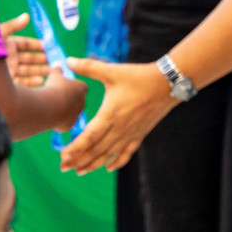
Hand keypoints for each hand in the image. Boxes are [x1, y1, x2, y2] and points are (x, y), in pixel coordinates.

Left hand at [0, 14, 49, 86]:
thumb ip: (13, 25)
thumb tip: (27, 16)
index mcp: (7, 46)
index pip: (25, 44)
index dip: (36, 44)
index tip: (48, 46)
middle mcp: (9, 58)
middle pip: (29, 58)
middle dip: (42, 59)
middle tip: (55, 60)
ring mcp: (8, 71)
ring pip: (28, 71)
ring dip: (40, 70)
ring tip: (52, 71)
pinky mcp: (6, 83)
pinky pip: (22, 82)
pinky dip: (32, 82)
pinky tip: (41, 80)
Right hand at [46, 69, 90, 130]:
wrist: (49, 107)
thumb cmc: (53, 88)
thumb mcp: (54, 76)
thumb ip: (57, 70)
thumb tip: (57, 63)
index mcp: (82, 88)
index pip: (81, 87)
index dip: (71, 87)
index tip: (63, 86)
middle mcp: (82, 102)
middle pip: (76, 101)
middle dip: (67, 100)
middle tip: (55, 98)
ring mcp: (76, 115)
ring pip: (69, 113)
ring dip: (61, 110)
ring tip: (49, 107)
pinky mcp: (68, 125)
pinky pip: (62, 123)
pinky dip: (56, 120)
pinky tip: (48, 116)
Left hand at [56, 58, 173, 174]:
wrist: (169, 83)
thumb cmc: (140, 76)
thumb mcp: (113, 71)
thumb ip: (89, 67)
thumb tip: (68, 60)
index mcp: (111, 114)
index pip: (89, 137)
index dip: (75, 148)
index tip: (62, 157)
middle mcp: (120, 128)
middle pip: (96, 150)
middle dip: (78, 160)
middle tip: (63, 168)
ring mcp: (131, 134)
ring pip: (109, 155)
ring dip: (93, 164)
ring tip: (79, 171)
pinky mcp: (140, 134)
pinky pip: (127, 153)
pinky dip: (117, 162)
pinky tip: (108, 168)